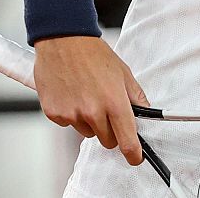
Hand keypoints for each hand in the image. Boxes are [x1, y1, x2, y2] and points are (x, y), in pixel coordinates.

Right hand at [33, 36, 150, 164]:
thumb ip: (135, 96)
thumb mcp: (123, 72)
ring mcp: (71, 114)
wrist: (63, 41)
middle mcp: (92, 111)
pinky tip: (71, 94)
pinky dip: (71, 114)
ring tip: (86, 94)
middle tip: (107, 109)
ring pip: (87, 132)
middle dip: (111, 130)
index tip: (135, 158)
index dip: (133, 152)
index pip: (126, 138)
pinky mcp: (54, 114)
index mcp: (113, 101)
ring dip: (90, 121)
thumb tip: (146, 112)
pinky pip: (68, 124)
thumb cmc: (93, 54)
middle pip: (107, 139)